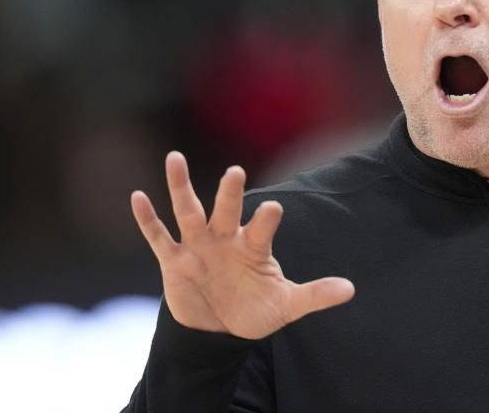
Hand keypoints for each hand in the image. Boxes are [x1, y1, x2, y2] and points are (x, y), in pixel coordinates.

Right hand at [130, 151, 353, 338]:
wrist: (219, 331)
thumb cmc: (254, 310)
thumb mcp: (285, 305)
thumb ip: (314, 295)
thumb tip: (351, 289)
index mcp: (253, 246)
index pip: (262, 227)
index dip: (267, 218)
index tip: (273, 208)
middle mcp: (225, 239)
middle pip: (226, 211)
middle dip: (229, 193)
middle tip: (236, 172)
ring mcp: (198, 247)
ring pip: (188, 211)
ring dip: (180, 186)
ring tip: (174, 157)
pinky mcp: (174, 261)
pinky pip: (159, 236)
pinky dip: (147, 219)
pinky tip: (137, 196)